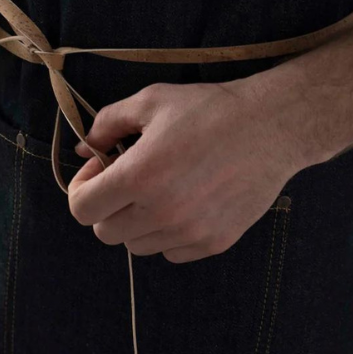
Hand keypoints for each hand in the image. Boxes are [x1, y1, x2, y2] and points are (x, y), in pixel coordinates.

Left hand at [67, 78, 305, 262]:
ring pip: (137, 246)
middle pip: (105, 232)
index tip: (101, 169)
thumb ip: (107, 124)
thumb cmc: (209, 108)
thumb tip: (83, 151)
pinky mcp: (214, 242)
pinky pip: (171, 252)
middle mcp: (161, 212)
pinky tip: (185, 201)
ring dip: (137, 222)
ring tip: (160, 189)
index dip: (82, 188)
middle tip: (128, 178)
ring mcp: (189, 232)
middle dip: (108, 205)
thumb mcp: (151, 101)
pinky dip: (168, 233)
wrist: (271, 126)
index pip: (81, 209)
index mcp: (139, 176)